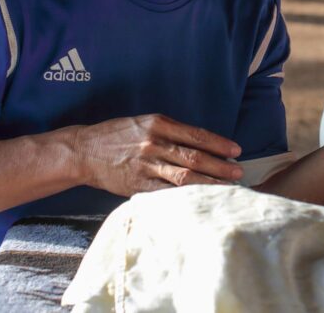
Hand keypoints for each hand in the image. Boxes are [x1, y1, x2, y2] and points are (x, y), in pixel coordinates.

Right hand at [72, 114, 243, 196]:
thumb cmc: (118, 136)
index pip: (196, 135)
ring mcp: (146, 166)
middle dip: (220, 166)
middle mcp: (154, 144)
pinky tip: (200, 201)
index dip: (219, 144)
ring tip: (227, 188)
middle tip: (239, 173)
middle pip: (195, 157)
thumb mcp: (144, 123)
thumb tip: (202, 144)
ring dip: (209, 183)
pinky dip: (185, 198)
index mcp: (158, 124)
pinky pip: (166, 193)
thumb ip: (170, 131)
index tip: (236, 151)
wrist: (84, 151)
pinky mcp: (137, 186)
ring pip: (184, 177)